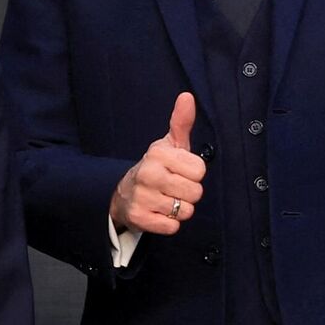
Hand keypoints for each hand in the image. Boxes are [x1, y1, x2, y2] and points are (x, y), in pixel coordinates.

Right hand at [110, 93, 204, 235]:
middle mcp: (148, 174)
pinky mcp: (139, 218)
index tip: (179, 171)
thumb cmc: (156, 167)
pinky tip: (158, 213)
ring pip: (185, 212)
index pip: (200, 171)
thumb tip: (187, 96)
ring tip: (165, 200)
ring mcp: (142, 197)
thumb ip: (181, 122)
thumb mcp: (169, 145)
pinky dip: (169, 224)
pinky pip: (172, 228)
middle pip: (196, 193)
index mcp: (158, 154)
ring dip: (179, 210)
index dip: (193, 174)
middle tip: (173, 188)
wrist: (124, 194)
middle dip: (188, 194)